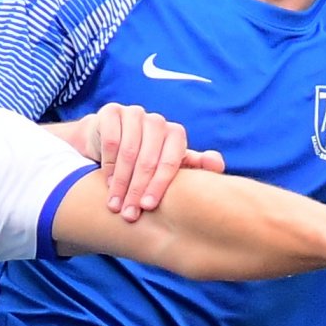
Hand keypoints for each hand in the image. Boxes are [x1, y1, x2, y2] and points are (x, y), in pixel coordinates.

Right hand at [80, 103, 224, 220]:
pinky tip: (107, 183)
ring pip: (128, 151)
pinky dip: (109, 164)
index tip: (148, 207)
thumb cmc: (145, 159)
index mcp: (175, 134)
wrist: (109, 140)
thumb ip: (193, 166)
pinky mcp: (113, 111)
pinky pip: (111, 140)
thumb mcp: (168, 165)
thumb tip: (218, 163)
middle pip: (148, 159)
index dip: (159, 185)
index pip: (170, 161)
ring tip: (115, 205)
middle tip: (129, 213)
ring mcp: (134, 114)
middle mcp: (157, 121)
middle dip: (137, 190)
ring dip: (121, 182)